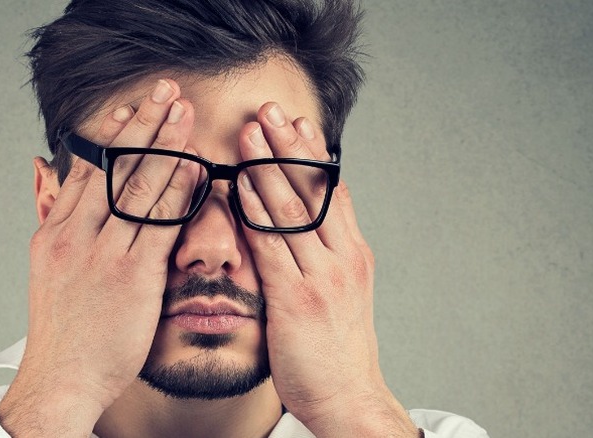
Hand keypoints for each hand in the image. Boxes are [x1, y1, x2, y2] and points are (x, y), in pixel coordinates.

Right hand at [0, 79, 200, 436]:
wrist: (60, 377)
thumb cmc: (61, 328)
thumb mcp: (45, 265)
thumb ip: (51, 215)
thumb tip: (41, 171)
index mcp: (55, 232)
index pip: (85, 169)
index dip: (111, 135)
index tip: (130, 108)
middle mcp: (76, 235)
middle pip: (113, 167)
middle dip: (143, 124)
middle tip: (165, 92)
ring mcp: (104, 253)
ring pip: (138, 187)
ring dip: (166, 146)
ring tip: (184, 115)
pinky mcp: (133, 276)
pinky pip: (162, 224)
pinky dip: (180, 193)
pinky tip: (196, 169)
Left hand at [236, 102, 417, 436]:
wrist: (349, 400)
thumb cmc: (336, 351)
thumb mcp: (339, 294)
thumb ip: (321, 256)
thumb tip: (298, 225)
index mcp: (352, 255)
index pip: (332, 191)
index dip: (313, 154)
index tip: (296, 122)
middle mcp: (343, 257)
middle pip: (316, 189)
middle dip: (290, 145)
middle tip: (270, 110)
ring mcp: (323, 277)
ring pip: (294, 209)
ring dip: (270, 166)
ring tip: (252, 132)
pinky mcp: (298, 298)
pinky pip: (273, 246)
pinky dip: (255, 211)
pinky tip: (240, 187)